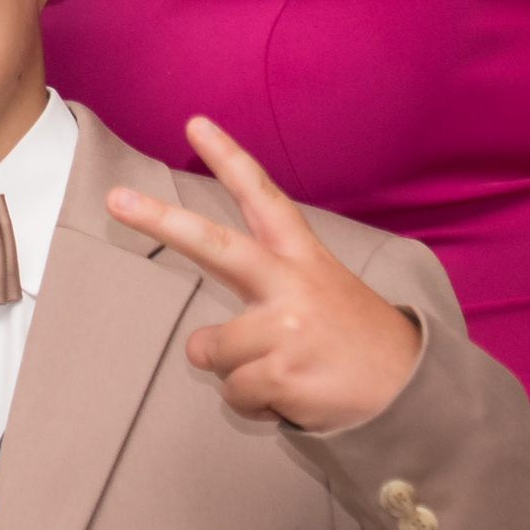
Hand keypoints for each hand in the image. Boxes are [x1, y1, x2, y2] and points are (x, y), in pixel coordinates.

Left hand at [114, 117, 422, 432]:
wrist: (413, 395)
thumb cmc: (361, 345)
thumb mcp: (328, 295)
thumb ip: (272, 294)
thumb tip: (201, 340)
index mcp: (304, 259)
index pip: (264, 198)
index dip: (230, 159)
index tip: (196, 123)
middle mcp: (292, 285)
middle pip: (214, 245)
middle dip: (161, 220)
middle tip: (115, 198)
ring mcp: (286, 329)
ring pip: (211, 349)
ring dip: (237, 373)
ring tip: (286, 373)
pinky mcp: (282, 374)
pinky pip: (233, 394)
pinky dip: (254, 405)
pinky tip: (292, 397)